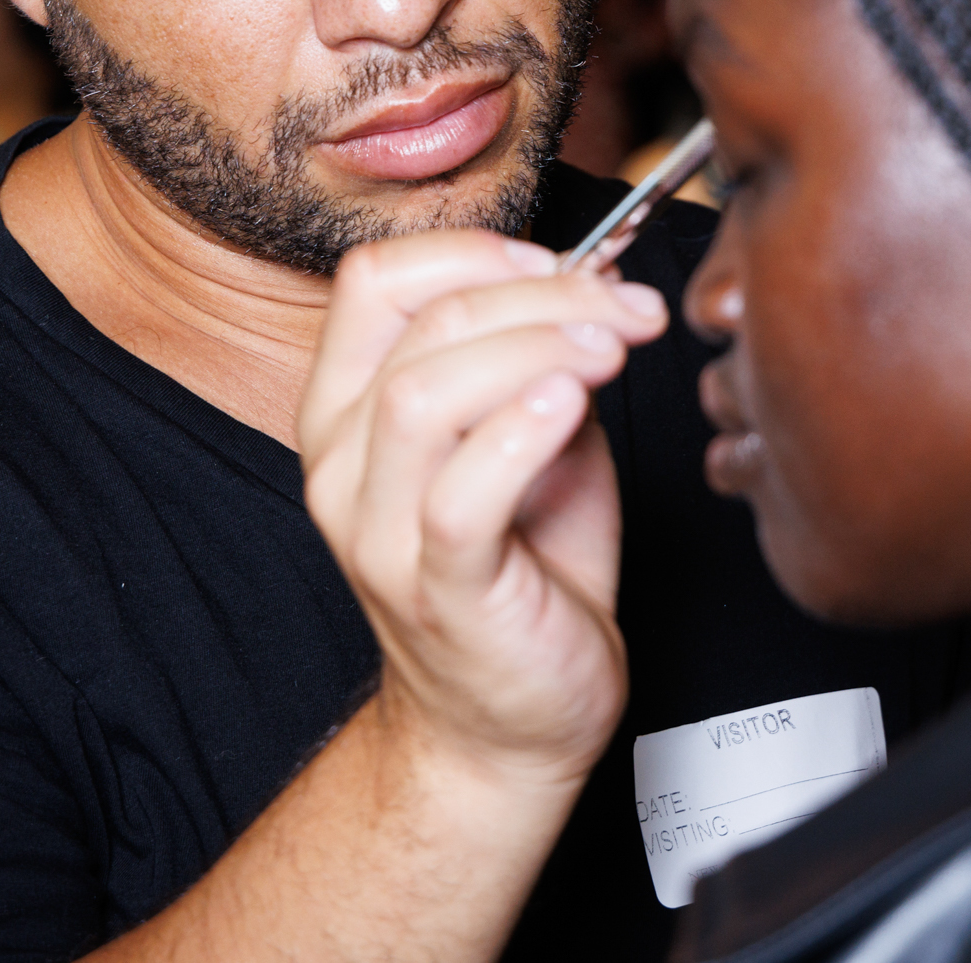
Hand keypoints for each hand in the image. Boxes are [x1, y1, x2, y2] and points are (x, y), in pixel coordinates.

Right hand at [300, 231, 668, 789]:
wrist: (515, 719)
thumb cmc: (525, 570)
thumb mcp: (529, 434)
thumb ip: (538, 359)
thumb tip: (595, 285)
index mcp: (348, 412)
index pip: (374, 281)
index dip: (474, 251)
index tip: (562, 261)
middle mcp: (342, 467)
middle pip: (422, 323)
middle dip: (543, 292)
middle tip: (628, 306)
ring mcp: (378, 533)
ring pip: (425, 393)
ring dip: (537, 348)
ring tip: (613, 350)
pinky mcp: (438, 591)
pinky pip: (459, 494)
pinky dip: (520, 431)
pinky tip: (574, 406)